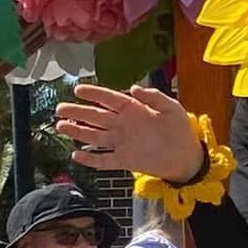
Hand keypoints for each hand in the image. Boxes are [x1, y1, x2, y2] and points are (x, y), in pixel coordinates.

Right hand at [55, 85, 204, 182]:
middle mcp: (123, 125)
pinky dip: (91, 159)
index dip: (94, 94)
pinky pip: (104, 160)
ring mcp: (122, 143)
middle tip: (59, 109)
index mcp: (133, 110)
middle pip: (95, 117)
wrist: (187, 158)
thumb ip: (154, 97)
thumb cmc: (180, 130)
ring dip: (77, 132)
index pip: (109, 99)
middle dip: (77, 112)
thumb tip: (133, 87)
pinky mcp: (124, 161)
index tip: (77, 89)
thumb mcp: (172, 108)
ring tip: (60, 127)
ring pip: (94, 136)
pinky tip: (76, 154)